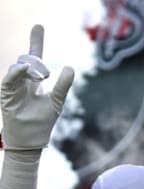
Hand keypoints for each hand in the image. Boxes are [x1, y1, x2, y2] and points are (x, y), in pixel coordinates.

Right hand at [0, 24, 74, 149]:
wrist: (31, 140)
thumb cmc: (43, 122)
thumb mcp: (56, 101)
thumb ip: (63, 86)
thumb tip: (70, 67)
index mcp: (34, 82)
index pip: (35, 58)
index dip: (37, 42)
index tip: (39, 26)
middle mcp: (23, 82)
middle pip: (26, 59)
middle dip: (36, 55)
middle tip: (47, 71)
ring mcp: (14, 87)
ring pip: (19, 66)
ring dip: (31, 68)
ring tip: (41, 76)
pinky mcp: (6, 94)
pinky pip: (9, 79)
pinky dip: (17, 73)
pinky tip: (26, 69)